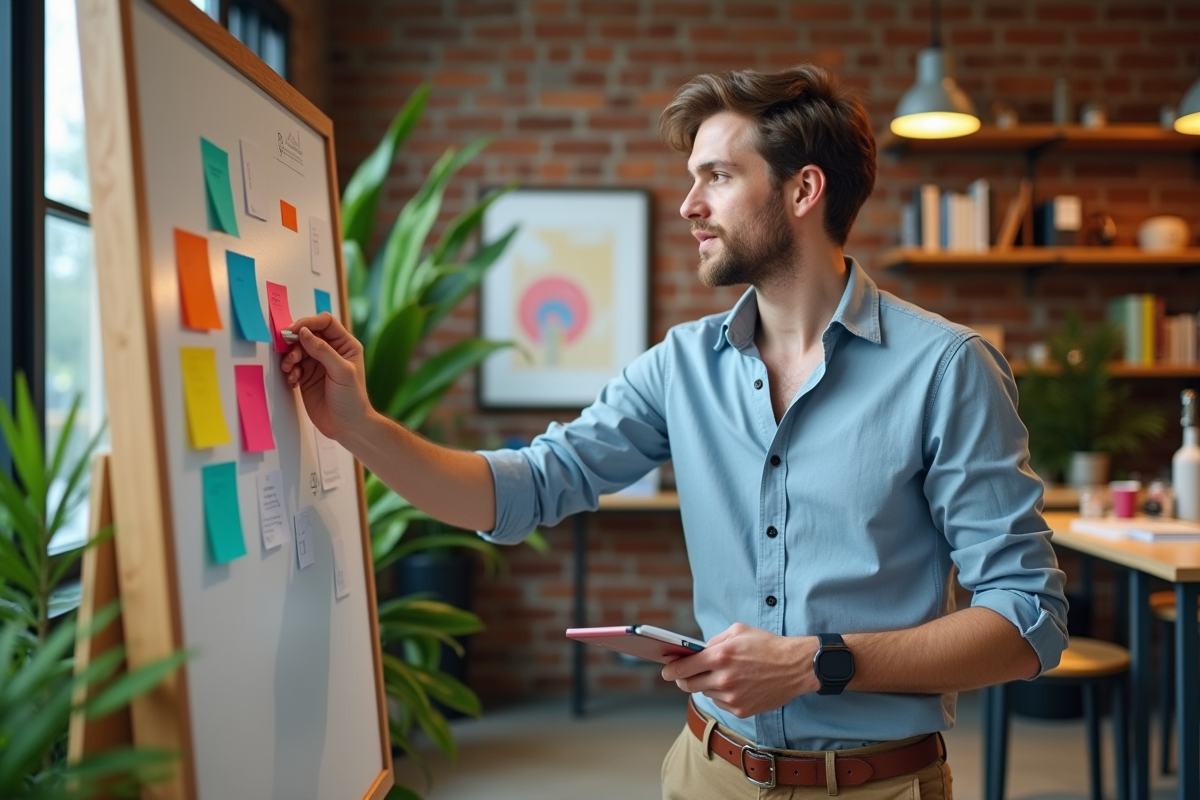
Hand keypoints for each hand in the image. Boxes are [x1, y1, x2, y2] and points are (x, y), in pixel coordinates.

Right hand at [279, 313, 373, 440]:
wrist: (346, 427)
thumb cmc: (352, 399)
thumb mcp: (341, 372)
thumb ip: (322, 350)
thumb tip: (303, 332)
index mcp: (346, 345)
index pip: (325, 323)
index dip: (309, 322)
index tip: (294, 330)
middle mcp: (331, 351)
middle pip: (308, 334)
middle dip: (295, 342)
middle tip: (290, 354)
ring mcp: (318, 364)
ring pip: (297, 349)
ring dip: (290, 357)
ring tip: (291, 369)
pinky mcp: (307, 376)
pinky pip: (293, 365)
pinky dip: (290, 370)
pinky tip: (293, 380)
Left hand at [660, 623, 818, 717]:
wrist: (795, 667)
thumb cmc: (767, 645)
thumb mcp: (738, 631)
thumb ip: (714, 640)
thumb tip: (697, 651)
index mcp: (720, 656)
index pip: (683, 667)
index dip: (670, 670)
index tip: (665, 670)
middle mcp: (723, 678)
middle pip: (689, 684)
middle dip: (682, 679)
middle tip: (682, 676)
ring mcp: (732, 697)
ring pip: (705, 693)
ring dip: (705, 685)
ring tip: (718, 675)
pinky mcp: (740, 710)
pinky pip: (720, 702)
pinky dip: (721, 694)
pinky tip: (733, 685)